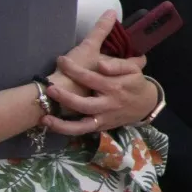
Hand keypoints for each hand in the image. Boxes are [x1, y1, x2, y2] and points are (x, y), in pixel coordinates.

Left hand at [40, 13, 157, 134]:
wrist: (146, 105)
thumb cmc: (135, 83)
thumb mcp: (133, 69)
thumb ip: (118, 65)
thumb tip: (100, 64)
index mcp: (114, 87)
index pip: (91, 78)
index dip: (74, 69)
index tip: (60, 60)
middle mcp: (107, 105)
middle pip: (83, 104)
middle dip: (65, 98)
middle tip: (50, 89)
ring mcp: (103, 118)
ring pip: (81, 125)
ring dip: (62, 124)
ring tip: (44, 118)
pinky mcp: (100, 127)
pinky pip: (82, 131)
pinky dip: (67, 130)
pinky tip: (51, 125)